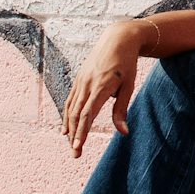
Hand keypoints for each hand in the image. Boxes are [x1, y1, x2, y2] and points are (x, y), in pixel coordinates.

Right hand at [63, 22, 145, 156]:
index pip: (87, 114)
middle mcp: (87, 84)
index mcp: (101, 87)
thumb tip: (123, 133)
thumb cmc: (127, 63)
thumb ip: (121, 109)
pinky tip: (66, 128)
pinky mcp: (79, 79)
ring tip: (71, 146)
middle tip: (75, 155)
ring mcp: (81, 81)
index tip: (78, 147)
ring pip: (70, 108)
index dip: (82, 132)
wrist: (118, 38)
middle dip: (75, 136)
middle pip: (76, 115)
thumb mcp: (129, 86)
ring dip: (70, 128)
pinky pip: (70, 100)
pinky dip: (67, 115)